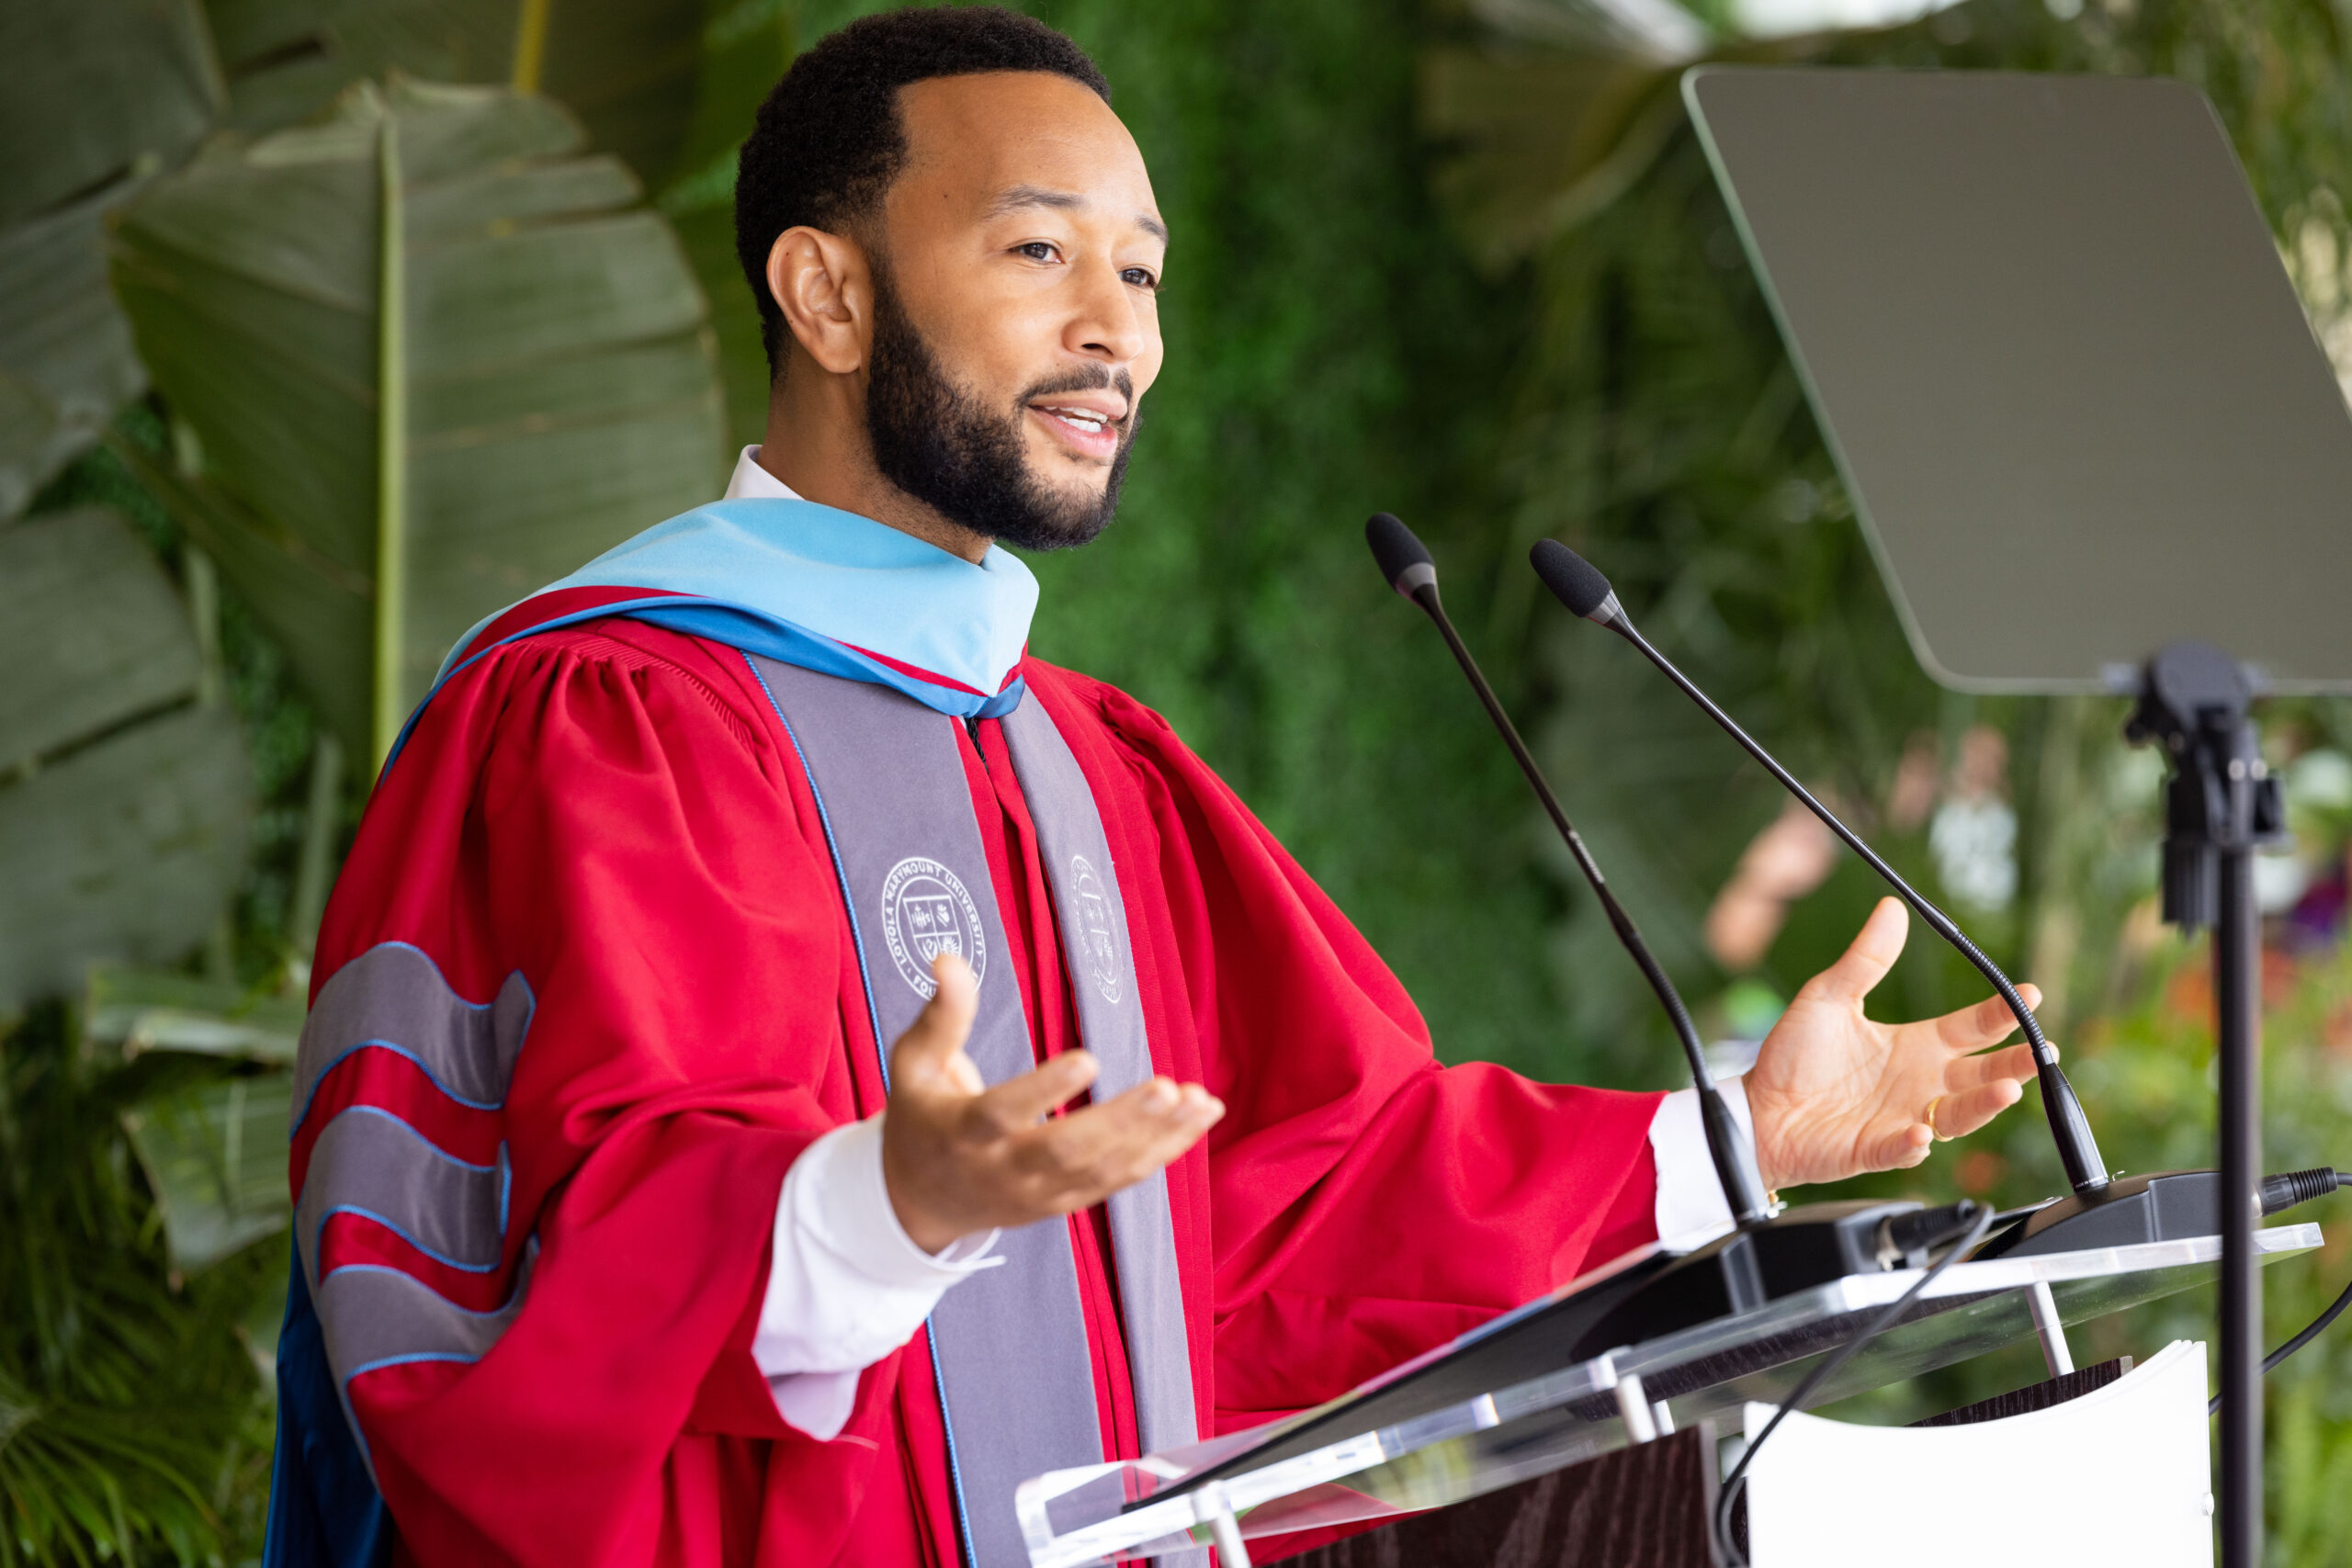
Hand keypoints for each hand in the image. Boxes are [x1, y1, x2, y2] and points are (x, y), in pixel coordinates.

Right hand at [880, 954, 1224, 1252]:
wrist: (921, 1203)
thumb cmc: (922, 1117)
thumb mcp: (914, 1064)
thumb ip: (941, 1015)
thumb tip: (950, 959)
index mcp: (961, 1133)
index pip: (1002, 1113)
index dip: (1044, 1090)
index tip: (1088, 1057)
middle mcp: (1003, 1170)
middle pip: (1066, 1151)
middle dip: (1119, 1121)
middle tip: (1165, 1086)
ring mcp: (1039, 1194)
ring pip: (1103, 1171)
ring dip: (1156, 1137)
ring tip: (1198, 1099)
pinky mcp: (1066, 1204)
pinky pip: (1119, 1180)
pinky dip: (1163, 1151)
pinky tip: (1198, 1117)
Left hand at [1745, 897, 2042, 1191]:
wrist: (1757, 1108)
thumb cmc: (1793, 1056)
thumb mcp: (1828, 996)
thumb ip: (1865, 960)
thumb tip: (1893, 908)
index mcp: (1914, 1045)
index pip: (1970, 1029)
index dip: (2000, 1014)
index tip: (2028, 994)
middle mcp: (1919, 1083)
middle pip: (1981, 1074)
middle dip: (2015, 1063)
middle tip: (2042, 1050)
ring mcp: (1903, 1119)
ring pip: (1958, 1116)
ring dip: (1983, 1105)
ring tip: (2008, 1089)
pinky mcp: (1876, 1149)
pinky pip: (1903, 1150)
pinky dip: (1913, 1144)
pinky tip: (1921, 1132)